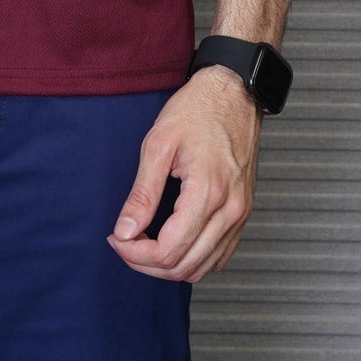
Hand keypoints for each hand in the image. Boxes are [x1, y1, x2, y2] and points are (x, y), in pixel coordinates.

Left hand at [106, 66, 262, 282]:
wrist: (233, 93)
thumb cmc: (196, 110)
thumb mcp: (158, 143)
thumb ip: (142, 193)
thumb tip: (125, 230)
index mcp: (207, 192)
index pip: (168, 251)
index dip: (135, 253)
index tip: (117, 238)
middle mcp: (229, 211)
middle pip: (184, 266)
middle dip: (147, 263)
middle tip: (124, 241)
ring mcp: (240, 214)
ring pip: (203, 268)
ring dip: (169, 266)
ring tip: (143, 244)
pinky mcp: (243, 213)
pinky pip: (219, 255)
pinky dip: (193, 260)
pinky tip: (173, 242)